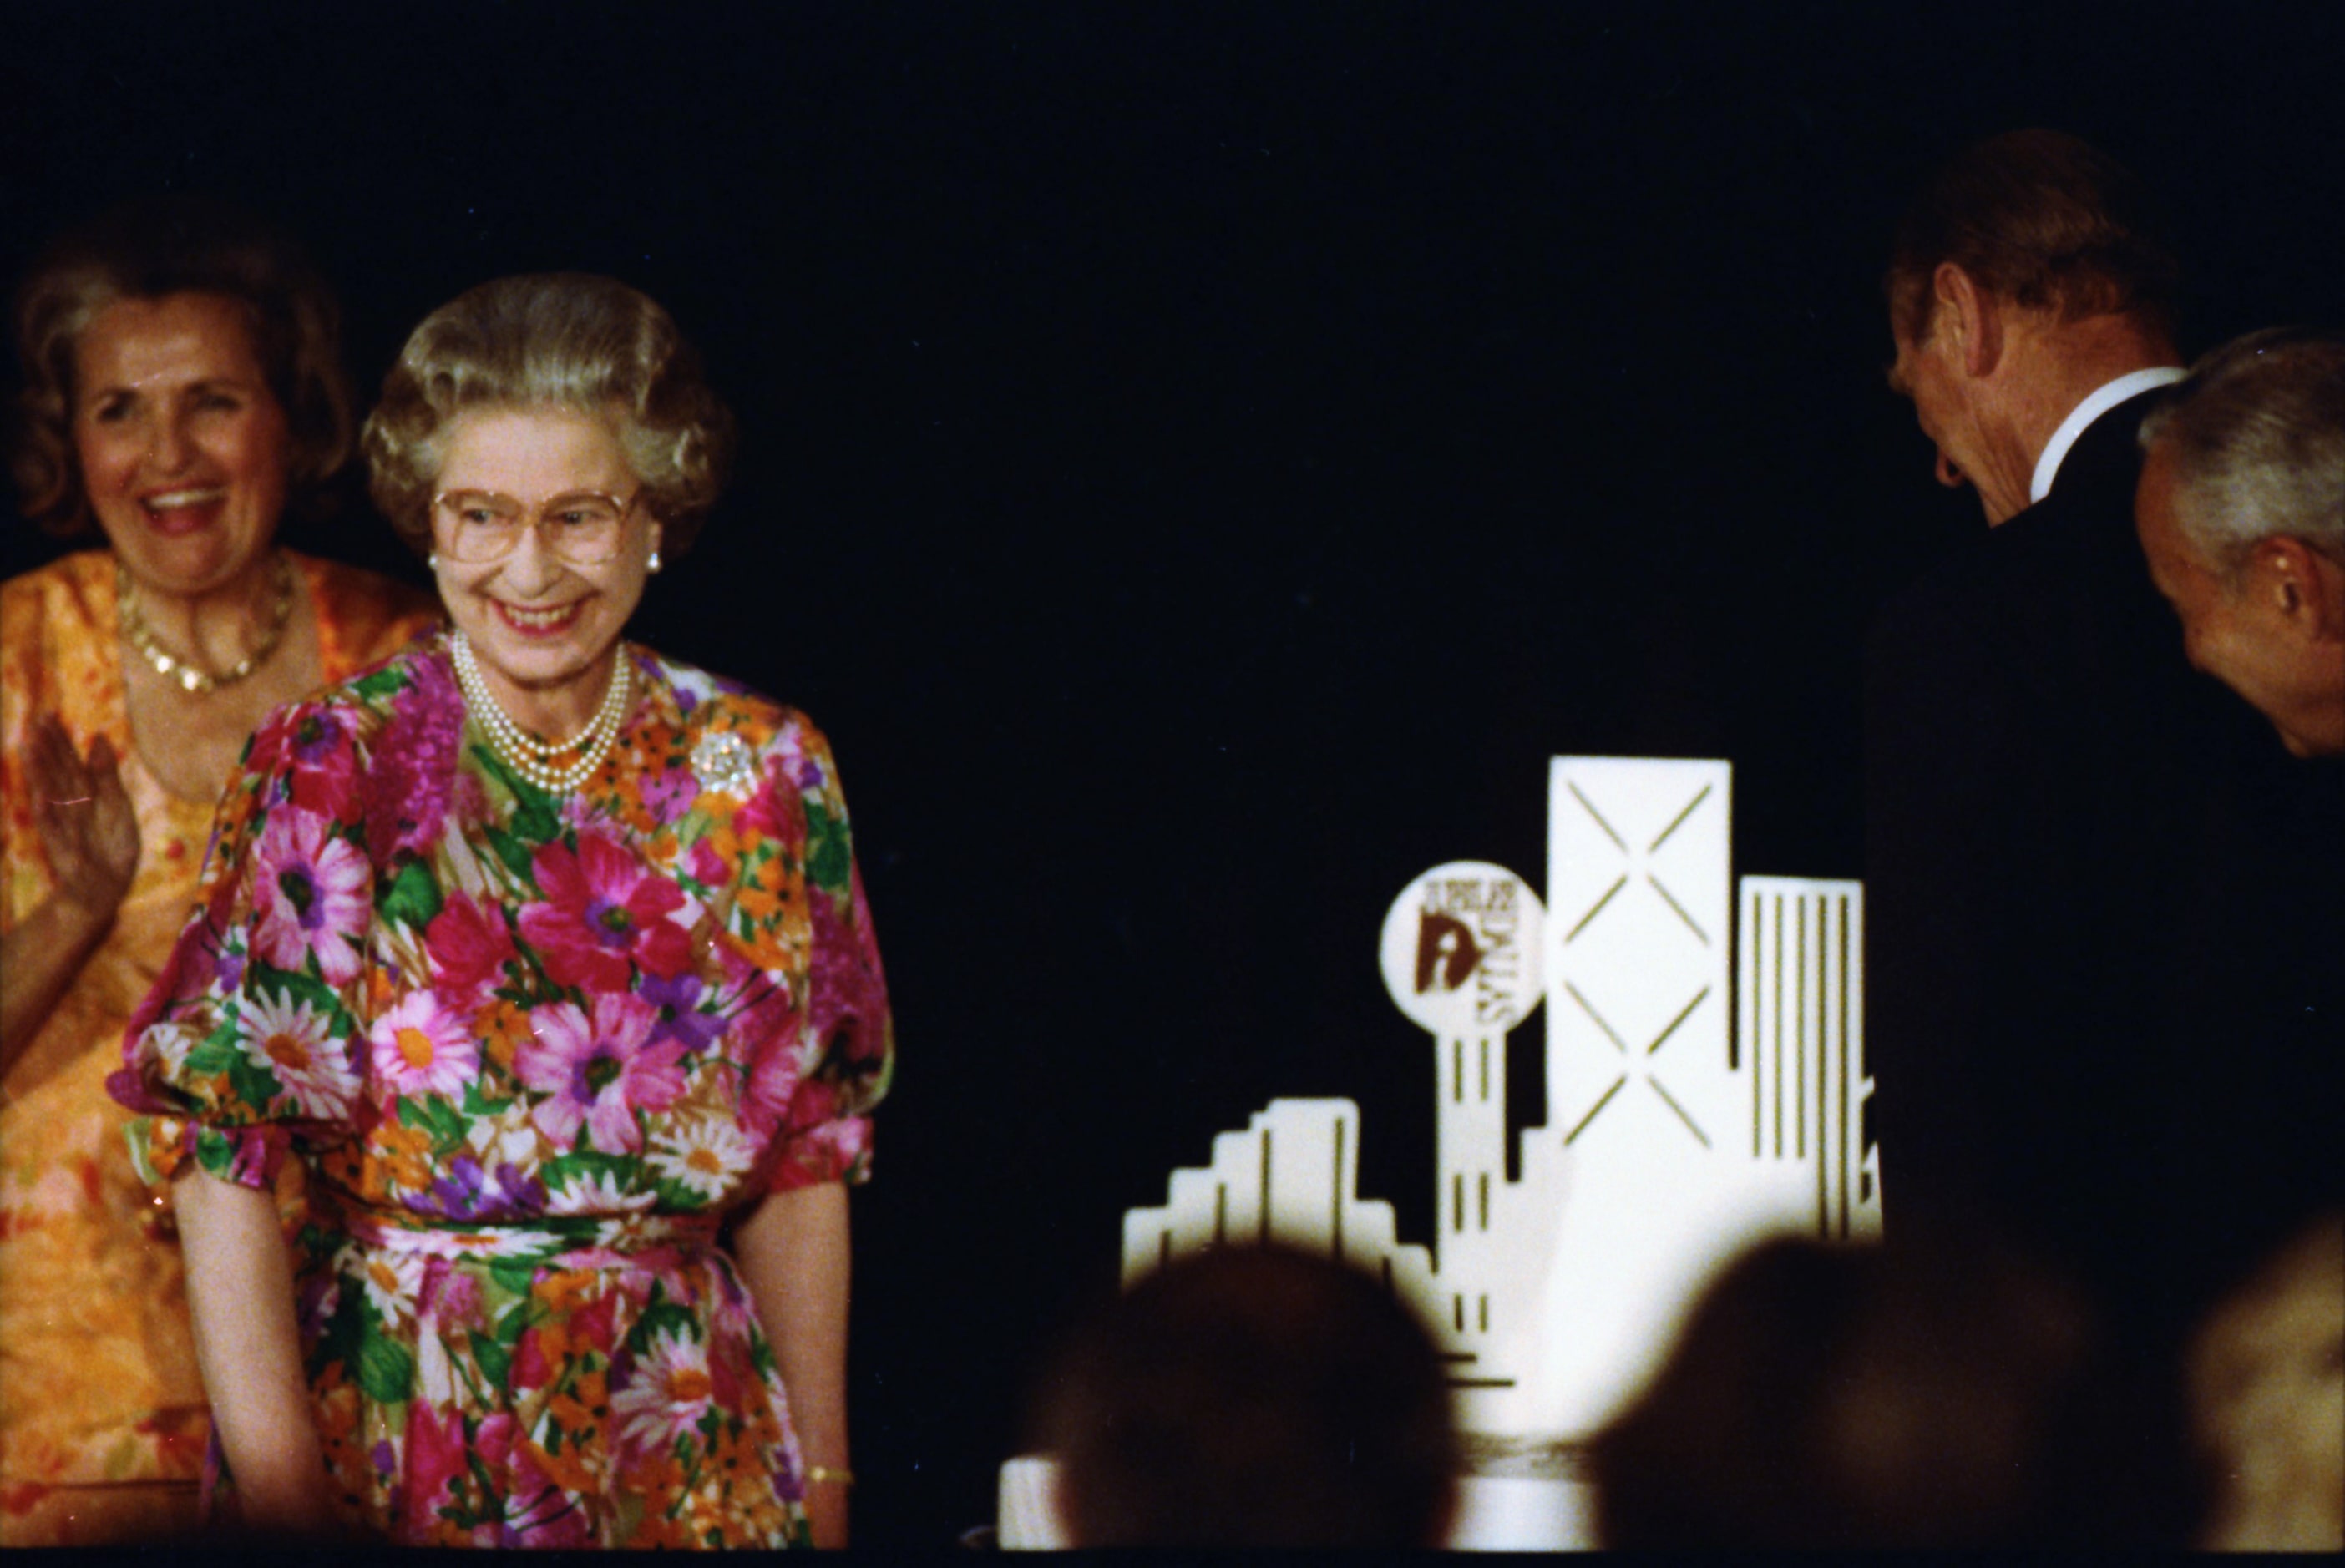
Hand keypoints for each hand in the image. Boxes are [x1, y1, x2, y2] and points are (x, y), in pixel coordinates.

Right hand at [25, 716, 139, 924]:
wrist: (107, 883)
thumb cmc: (111, 841)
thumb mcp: (116, 803)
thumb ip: (106, 772)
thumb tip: (99, 735)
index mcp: (83, 794)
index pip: (70, 761)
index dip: (60, 740)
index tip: (49, 714)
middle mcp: (70, 806)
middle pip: (57, 773)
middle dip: (48, 748)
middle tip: (36, 722)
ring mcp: (64, 826)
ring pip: (51, 795)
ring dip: (40, 773)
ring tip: (30, 749)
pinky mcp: (63, 849)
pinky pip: (55, 831)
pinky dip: (48, 815)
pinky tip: (40, 798)